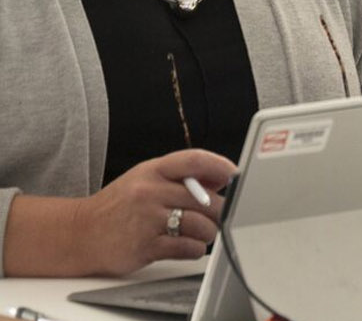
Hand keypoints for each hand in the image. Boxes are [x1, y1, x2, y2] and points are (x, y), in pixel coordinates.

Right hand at [70, 148, 236, 275]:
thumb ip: (180, 177)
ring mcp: (146, 220)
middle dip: (219, 209)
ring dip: (209, 232)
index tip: (234, 174)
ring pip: (200, 224)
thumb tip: (221, 178)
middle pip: (205, 198)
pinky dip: (195, 249)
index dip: (219, 166)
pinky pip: (187, 247)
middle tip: (220, 215)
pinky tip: (188, 246)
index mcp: (152, 171)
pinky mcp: (145, 246)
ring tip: (202, 233)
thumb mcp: (145, 179)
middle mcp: (149, 192)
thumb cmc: (118, 206)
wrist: (79, 234)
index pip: (193, 161)